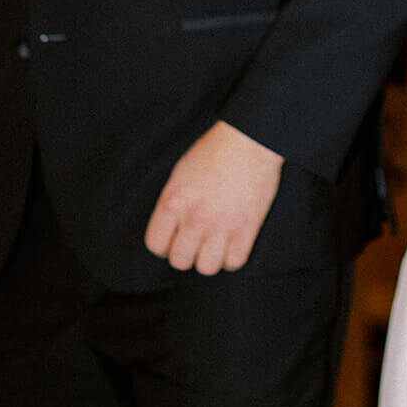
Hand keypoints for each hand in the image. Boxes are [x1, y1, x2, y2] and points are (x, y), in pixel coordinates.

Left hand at [144, 120, 283, 274]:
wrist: (251, 139)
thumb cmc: (215, 150)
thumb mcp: (181, 172)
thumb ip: (173, 203)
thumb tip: (171, 229)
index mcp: (173, 202)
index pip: (156, 245)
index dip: (165, 245)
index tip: (174, 239)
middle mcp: (193, 218)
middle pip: (180, 261)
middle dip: (187, 252)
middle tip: (197, 240)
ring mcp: (221, 225)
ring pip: (207, 267)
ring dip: (211, 257)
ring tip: (216, 244)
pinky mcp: (246, 228)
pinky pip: (234, 262)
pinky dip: (233, 256)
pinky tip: (234, 242)